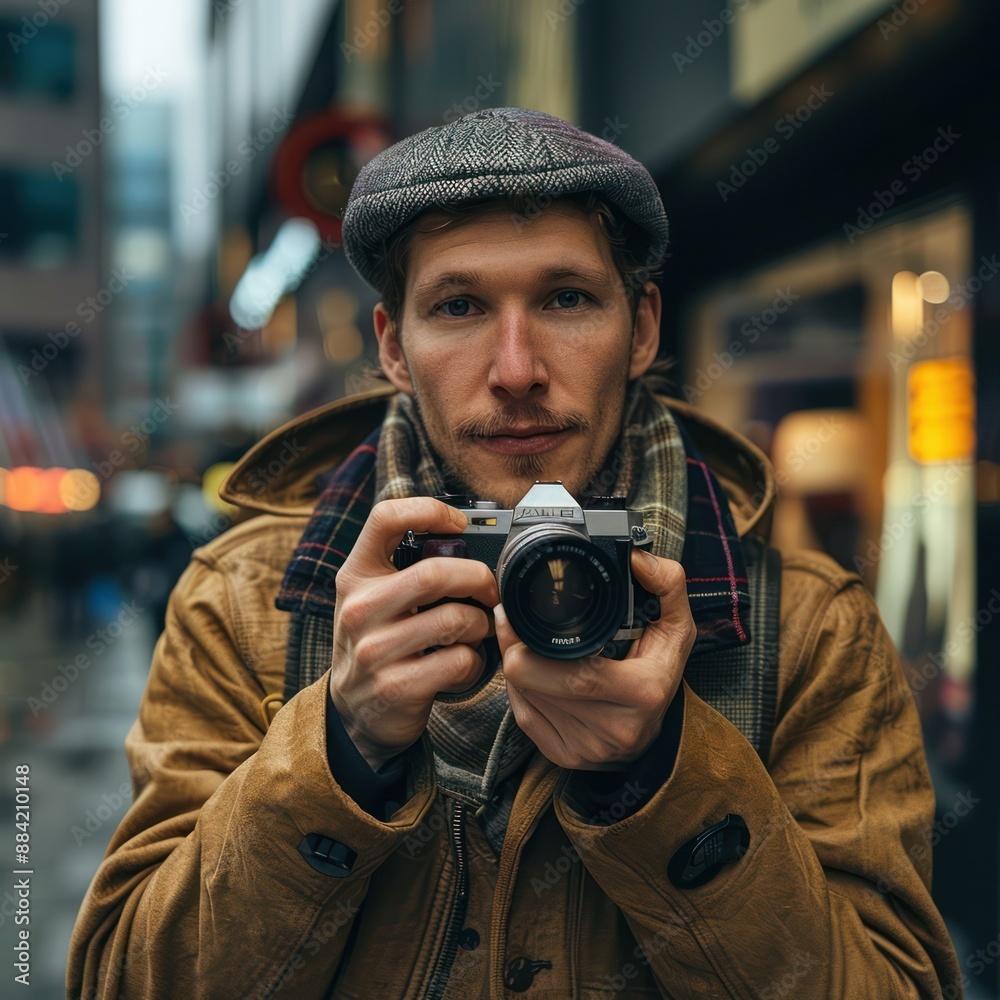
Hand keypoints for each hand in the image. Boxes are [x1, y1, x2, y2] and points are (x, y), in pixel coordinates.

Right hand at [328, 498, 498, 769]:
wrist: (354, 711)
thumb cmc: (379, 642)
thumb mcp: (375, 598)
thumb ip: (407, 568)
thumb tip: (468, 541)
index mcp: (356, 575)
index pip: (385, 518)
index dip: (430, 510)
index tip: (459, 525)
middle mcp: (359, 609)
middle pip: (434, 572)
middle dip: (479, 579)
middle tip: (491, 591)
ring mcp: (374, 650)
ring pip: (454, 619)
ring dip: (480, 624)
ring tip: (477, 630)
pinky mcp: (396, 687)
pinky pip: (458, 660)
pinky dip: (475, 661)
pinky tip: (466, 663)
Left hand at [496, 548, 695, 769]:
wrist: (659, 731)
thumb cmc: (660, 670)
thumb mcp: (675, 626)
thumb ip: (665, 584)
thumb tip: (634, 557)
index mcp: (642, 691)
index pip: (572, 673)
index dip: (530, 642)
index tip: (517, 614)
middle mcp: (614, 727)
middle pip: (533, 682)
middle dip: (514, 648)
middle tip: (512, 622)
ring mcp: (585, 747)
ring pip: (522, 697)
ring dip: (518, 668)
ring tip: (529, 646)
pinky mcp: (562, 756)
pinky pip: (522, 715)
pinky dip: (521, 690)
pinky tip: (535, 674)